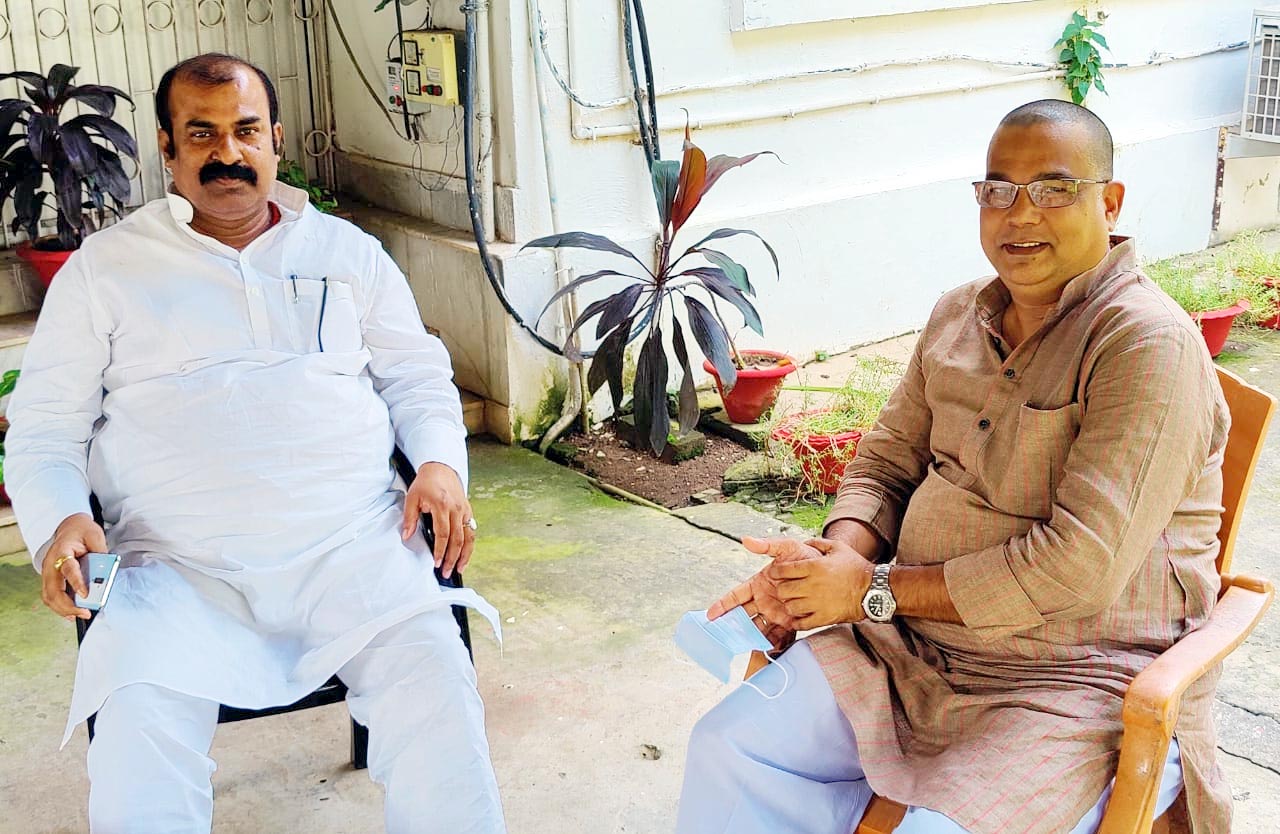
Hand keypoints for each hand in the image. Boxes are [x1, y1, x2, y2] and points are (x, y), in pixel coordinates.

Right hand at [40, 513, 106, 620]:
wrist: (70, 527)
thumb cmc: (83, 532)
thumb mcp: (95, 536)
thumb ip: (100, 553)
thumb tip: (106, 573)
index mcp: (62, 550)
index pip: (68, 569)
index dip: (76, 582)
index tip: (85, 594)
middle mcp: (50, 563)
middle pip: (52, 589)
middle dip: (67, 605)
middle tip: (84, 613)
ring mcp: (47, 572)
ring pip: (48, 596)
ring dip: (62, 609)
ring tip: (78, 616)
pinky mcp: (49, 579)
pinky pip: (50, 596)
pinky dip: (59, 607)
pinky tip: (71, 613)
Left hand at [402, 462, 473, 578]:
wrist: (441, 468)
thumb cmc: (425, 483)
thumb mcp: (412, 497)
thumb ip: (410, 518)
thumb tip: (406, 536)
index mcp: (442, 505)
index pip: (443, 534)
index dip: (440, 551)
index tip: (436, 563)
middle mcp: (457, 509)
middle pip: (458, 539)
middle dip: (453, 558)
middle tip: (446, 572)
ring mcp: (464, 510)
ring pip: (469, 537)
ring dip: (465, 555)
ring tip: (460, 569)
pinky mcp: (468, 511)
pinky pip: (471, 531)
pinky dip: (469, 545)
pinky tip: (465, 555)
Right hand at [706, 537, 824, 650]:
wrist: (829, 571)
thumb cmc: (804, 558)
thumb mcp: (787, 548)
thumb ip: (767, 545)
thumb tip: (746, 539)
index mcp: (758, 585)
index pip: (735, 597)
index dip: (722, 605)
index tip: (710, 615)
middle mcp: (763, 602)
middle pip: (743, 617)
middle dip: (732, 627)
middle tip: (721, 637)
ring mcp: (775, 614)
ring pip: (757, 629)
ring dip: (750, 639)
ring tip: (741, 649)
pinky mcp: (789, 623)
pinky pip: (778, 636)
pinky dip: (772, 644)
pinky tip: (766, 652)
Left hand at [765, 538, 874, 629]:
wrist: (874, 590)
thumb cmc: (856, 567)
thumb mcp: (838, 548)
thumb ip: (818, 543)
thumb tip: (804, 542)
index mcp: (814, 567)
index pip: (783, 570)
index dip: (775, 571)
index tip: (776, 573)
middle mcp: (813, 585)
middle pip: (783, 590)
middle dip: (781, 588)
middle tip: (785, 588)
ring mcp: (818, 603)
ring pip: (790, 607)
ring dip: (789, 604)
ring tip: (794, 601)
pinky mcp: (824, 618)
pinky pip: (802, 623)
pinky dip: (797, 621)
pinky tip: (799, 616)